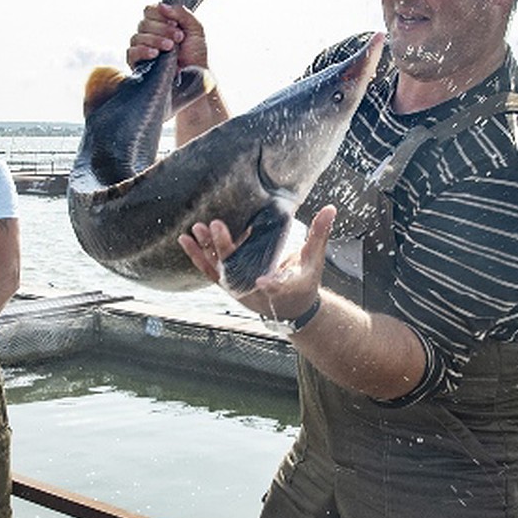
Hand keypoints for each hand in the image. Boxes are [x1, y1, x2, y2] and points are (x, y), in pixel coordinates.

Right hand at [127, 2, 208, 70]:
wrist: (196, 80)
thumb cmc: (196, 57)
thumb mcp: (196, 30)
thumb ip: (182, 13)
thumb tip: (162, 6)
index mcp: (162, 25)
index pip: (150, 10)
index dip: (160, 14)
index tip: (176, 23)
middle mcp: (150, 35)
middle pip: (143, 23)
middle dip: (162, 29)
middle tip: (178, 38)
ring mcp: (142, 49)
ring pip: (137, 36)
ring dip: (155, 39)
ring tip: (170, 48)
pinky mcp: (138, 64)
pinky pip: (131, 52)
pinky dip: (142, 50)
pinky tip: (154, 54)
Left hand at [179, 205, 335, 321]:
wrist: (289, 309)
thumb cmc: (304, 282)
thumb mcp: (315, 261)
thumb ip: (320, 234)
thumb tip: (331, 209)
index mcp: (283, 288)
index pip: (278, 287)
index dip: (272, 285)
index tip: (265, 281)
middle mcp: (257, 291)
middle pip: (239, 272)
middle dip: (227, 250)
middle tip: (217, 226)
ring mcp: (240, 288)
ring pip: (220, 271)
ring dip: (206, 250)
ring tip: (196, 229)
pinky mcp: (229, 284)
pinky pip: (211, 270)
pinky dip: (198, 256)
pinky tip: (186, 239)